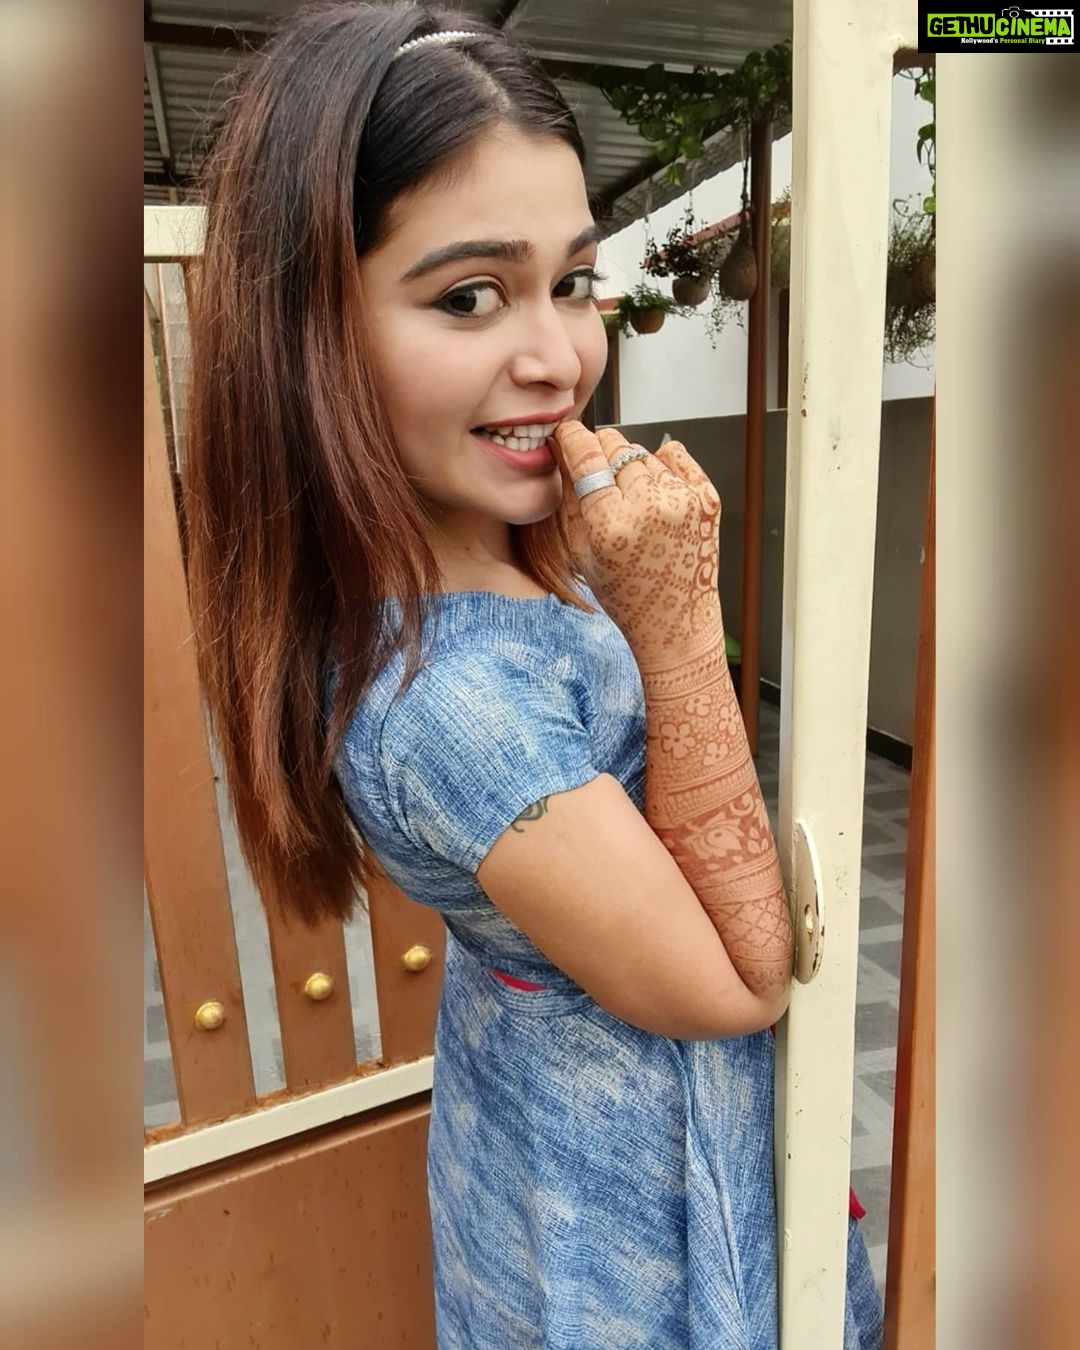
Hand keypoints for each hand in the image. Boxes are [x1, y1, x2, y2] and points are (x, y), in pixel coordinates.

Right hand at [551, 422, 723, 668]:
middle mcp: (650, 509)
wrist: (676, 621)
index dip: (572, 437)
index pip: (587, 457)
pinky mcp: (706, 499)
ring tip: (632, 500)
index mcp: (612, 526)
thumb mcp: (582, 552)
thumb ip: (572, 498)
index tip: (567, 431)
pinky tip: (656, 489)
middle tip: (598, 470)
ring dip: (632, 467)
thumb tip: (563, 451)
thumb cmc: (625, 594)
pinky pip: (676, 456)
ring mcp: (683, 502)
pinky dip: (662, 464)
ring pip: (644, 454)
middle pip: (617, 448)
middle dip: (601, 450)